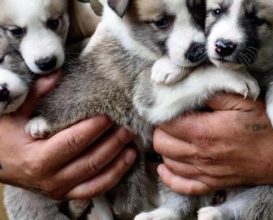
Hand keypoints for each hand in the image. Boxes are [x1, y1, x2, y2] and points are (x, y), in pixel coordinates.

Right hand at [0, 72, 136, 199]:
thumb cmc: (4, 135)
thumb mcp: (14, 113)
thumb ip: (36, 93)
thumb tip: (57, 72)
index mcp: (37, 158)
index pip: (74, 141)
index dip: (95, 128)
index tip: (110, 113)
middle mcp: (50, 178)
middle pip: (91, 159)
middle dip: (113, 141)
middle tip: (128, 124)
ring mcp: (60, 189)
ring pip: (97, 176)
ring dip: (119, 157)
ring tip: (132, 138)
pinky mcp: (67, 193)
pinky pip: (95, 189)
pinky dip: (114, 175)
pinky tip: (128, 159)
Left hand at [154, 94, 272, 194]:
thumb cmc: (268, 124)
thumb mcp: (243, 99)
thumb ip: (213, 93)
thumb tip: (188, 88)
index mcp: (205, 131)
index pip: (166, 123)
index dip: (164, 112)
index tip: (170, 105)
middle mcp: (202, 155)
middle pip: (162, 143)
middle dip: (162, 129)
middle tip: (172, 119)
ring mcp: (207, 172)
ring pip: (169, 163)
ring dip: (166, 149)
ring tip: (173, 136)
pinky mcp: (215, 183)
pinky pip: (183, 186)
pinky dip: (170, 177)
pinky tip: (167, 167)